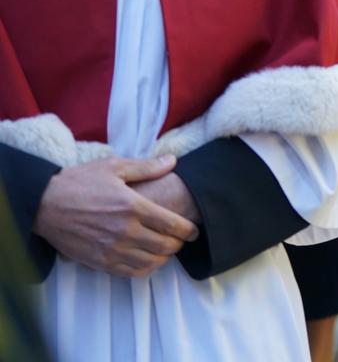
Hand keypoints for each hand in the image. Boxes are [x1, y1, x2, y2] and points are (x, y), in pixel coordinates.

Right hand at [33, 155, 199, 277]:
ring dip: (165, 258)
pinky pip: (131, 272)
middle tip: (183, 239)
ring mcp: (111, 249)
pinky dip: (146, 269)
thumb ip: (147, 167)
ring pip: (151, 262)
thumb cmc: (80, 182)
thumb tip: (173, 161)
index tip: (195, 230)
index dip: (189, 230)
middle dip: (179, 243)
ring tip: (168, 249)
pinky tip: (149, 260)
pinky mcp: (99, 262)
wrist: (45, 204)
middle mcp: (124, 231)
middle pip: (165, 245)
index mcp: (132, 206)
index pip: (172, 224)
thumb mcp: (114, 167)